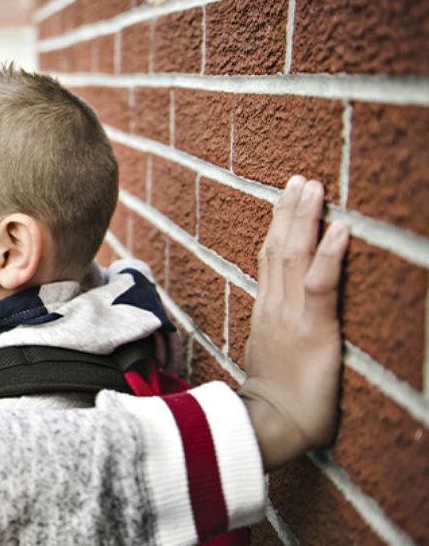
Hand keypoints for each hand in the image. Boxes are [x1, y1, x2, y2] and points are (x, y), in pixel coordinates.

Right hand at [238, 176, 348, 470]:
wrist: (269, 427)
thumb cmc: (273, 402)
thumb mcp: (271, 356)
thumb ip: (276, 332)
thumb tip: (284, 319)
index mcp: (265, 312)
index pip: (268, 259)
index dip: (277, 225)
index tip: (286, 195)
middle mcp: (274, 307)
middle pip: (277, 249)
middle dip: (288, 211)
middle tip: (299, 179)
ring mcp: (291, 316)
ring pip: (293, 257)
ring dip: (303, 219)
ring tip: (313, 187)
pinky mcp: (314, 331)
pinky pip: (321, 285)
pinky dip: (329, 254)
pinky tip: (340, 230)